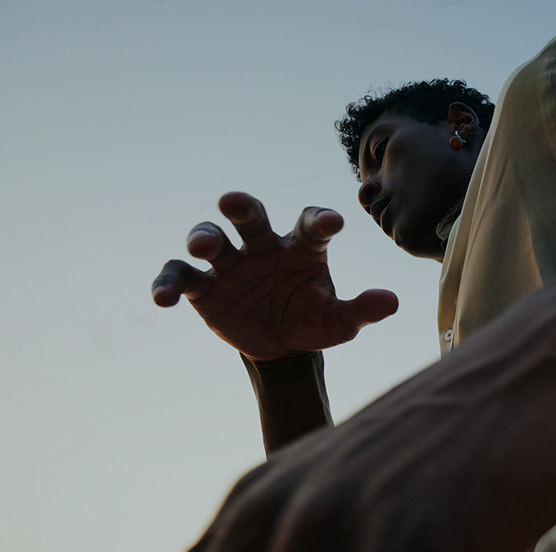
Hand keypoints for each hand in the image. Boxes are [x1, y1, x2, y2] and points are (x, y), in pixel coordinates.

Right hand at [154, 192, 397, 360]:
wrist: (281, 345)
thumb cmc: (313, 320)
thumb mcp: (339, 322)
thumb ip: (362, 309)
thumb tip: (392, 301)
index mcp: (302, 248)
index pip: (311, 224)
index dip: (320, 220)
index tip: (333, 224)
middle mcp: (264, 246)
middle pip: (251, 218)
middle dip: (242, 206)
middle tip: (233, 201)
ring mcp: (231, 264)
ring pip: (210, 237)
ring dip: (203, 238)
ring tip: (201, 248)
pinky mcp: (204, 287)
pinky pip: (181, 277)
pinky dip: (168, 284)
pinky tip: (163, 299)